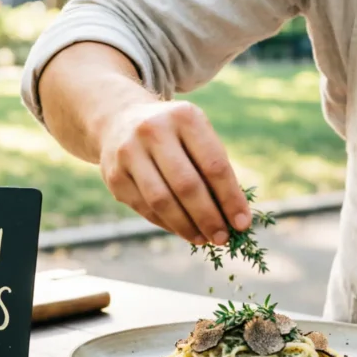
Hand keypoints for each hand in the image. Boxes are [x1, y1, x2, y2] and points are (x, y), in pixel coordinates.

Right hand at [97, 100, 251, 244]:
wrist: (120, 120)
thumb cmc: (173, 134)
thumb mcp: (195, 136)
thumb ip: (213, 169)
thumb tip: (233, 217)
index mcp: (184, 117)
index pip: (213, 165)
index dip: (230, 198)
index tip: (242, 224)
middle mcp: (153, 131)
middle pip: (186, 185)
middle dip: (208, 217)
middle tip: (223, 239)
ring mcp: (128, 152)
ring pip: (161, 201)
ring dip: (186, 226)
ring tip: (203, 239)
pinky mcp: (114, 175)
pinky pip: (145, 208)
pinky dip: (166, 224)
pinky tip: (182, 231)